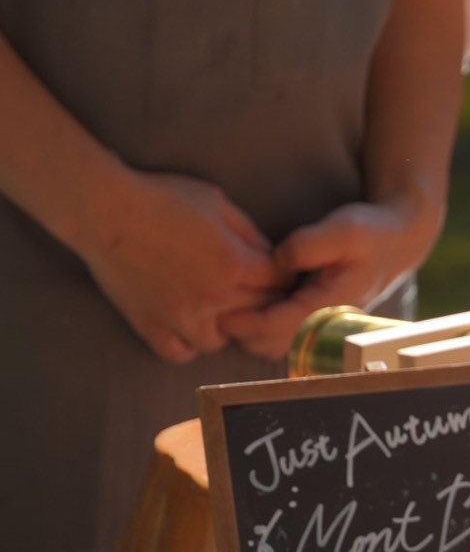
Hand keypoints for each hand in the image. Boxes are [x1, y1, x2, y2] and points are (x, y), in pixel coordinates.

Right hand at [77, 171, 287, 362]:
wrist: (104, 209)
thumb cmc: (162, 198)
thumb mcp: (218, 202)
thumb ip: (250, 234)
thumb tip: (272, 256)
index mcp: (236, 264)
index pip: (281, 284)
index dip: (284, 277)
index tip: (278, 274)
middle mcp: (214, 296)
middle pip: (259, 313)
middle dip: (265, 302)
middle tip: (256, 293)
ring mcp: (182, 316)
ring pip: (222, 342)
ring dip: (226, 328)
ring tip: (220, 312)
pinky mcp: (151, 325)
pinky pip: (180, 353)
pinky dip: (187, 344)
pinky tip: (188, 327)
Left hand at [219, 196, 437, 359]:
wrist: (396, 242)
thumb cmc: (369, 234)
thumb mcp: (341, 229)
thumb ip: (307, 245)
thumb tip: (276, 261)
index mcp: (331, 303)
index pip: (281, 326)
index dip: (248, 324)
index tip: (221, 316)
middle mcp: (328, 322)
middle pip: (275, 345)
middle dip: (245, 334)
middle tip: (216, 313)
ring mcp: (326, 325)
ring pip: (279, 346)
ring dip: (253, 335)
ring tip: (230, 311)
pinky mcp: (321, 321)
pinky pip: (286, 337)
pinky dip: (264, 329)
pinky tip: (251, 308)